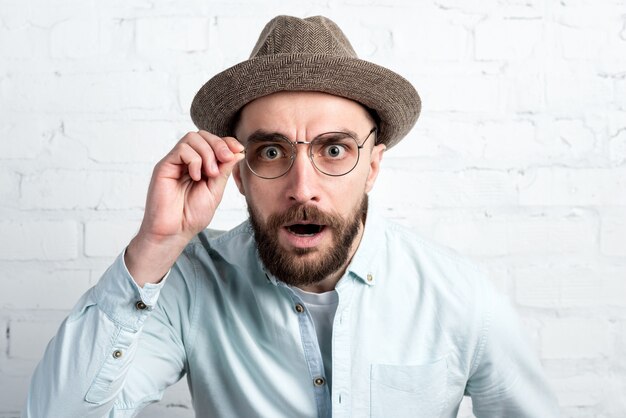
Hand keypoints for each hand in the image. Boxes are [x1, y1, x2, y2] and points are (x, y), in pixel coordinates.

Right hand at [126, 131, 243, 285]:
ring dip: (207, 153)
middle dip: (219, 144)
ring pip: (192, 138)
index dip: (226, 142)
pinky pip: (181, 150)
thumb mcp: (215, 190)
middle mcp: (186, 161)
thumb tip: (237, 152)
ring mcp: (175, 163)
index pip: (212, 142)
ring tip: (210, 173)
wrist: (174, 232)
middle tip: (226, 159)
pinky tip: (196, 176)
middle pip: (202, 135)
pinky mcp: (164, 167)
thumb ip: (224, 171)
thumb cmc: (191, 215)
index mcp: (200, 166)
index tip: (238, 149)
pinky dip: (194, 160)